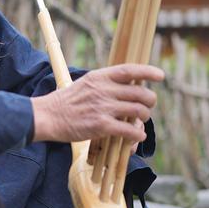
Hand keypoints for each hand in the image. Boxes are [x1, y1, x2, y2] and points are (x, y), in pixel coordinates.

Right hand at [30, 63, 162, 144]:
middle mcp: (103, 90)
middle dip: (149, 101)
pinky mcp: (101, 126)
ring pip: (138, 111)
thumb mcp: (85, 84)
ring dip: (144, 118)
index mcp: (99, 77)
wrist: (47, 116)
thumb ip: (104, 84)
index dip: (148, 72)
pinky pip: (129, 130)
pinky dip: (137, 135)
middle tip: (147, 107)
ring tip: (140, 123)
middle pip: (140, 93)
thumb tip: (127, 87)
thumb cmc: (66, 102)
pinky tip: (136, 137)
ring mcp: (103, 108)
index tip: (161, 76)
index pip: (129, 70)